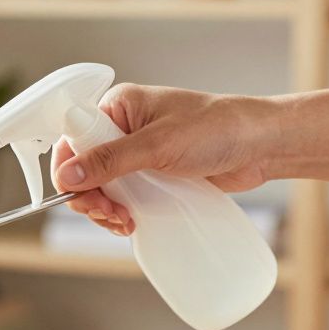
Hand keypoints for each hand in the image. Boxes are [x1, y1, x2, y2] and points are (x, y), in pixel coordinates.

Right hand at [51, 84, 276, 234]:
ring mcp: (136, 154)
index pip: (72, 139)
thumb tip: (67, 174)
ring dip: (105, 210)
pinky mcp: (151, 175)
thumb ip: (110, 160)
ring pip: (100, 187)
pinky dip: (120, 213)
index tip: (82, 197)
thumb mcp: (159, 145)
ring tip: (124, 221)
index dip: (70, 172)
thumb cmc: (218, 129)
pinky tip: (131, 221)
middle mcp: (122, 129)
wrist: (261, 145)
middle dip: (90, 197)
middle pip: (82, 169)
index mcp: (117, 108)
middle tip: (110, 214)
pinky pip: (122, 196)